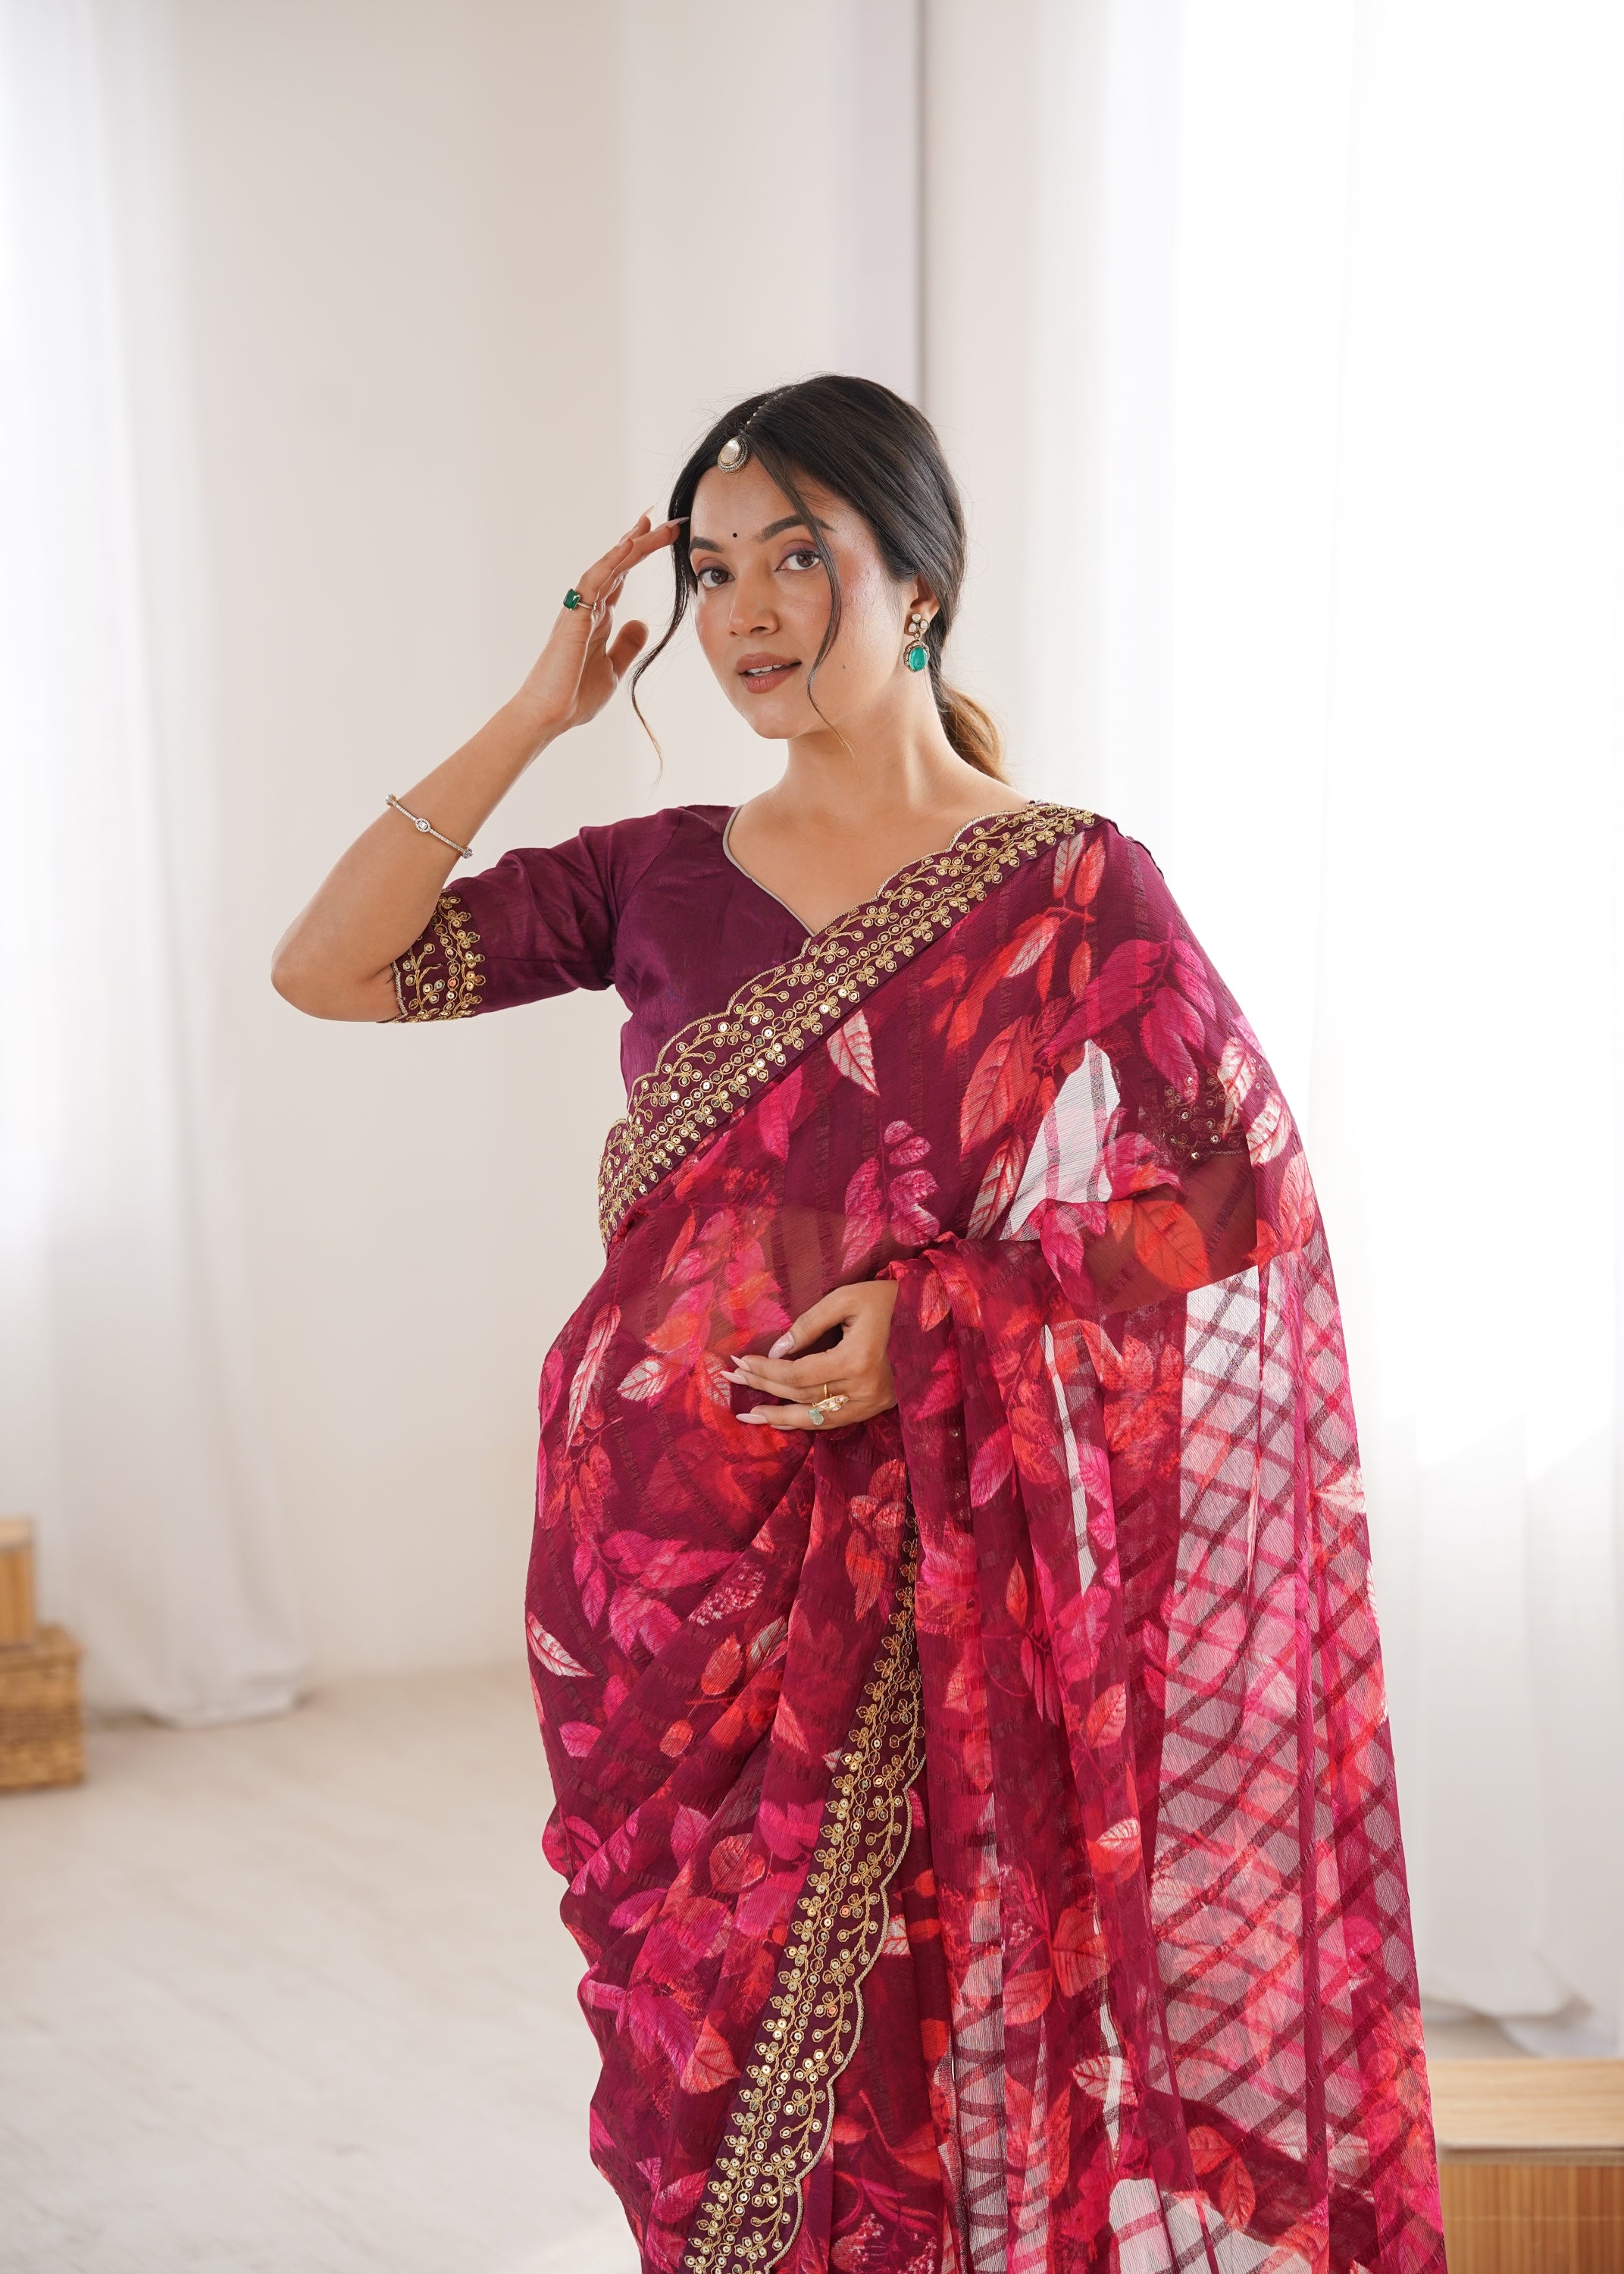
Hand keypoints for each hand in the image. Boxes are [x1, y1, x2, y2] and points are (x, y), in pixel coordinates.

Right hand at [513, 511, 682, 738]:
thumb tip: (642, 623)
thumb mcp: (613, 668)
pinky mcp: (574, 616)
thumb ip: (627, 645)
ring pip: (609, 566)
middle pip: (618, 564)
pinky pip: (594, 580)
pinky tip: (630, 544)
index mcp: (597, 618)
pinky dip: (612, 561)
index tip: (661, 534)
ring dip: (631, 543)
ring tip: (654, 522)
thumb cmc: (574, 695)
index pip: (621, 576)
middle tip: (667, 520)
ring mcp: (580, 609)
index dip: (639, 554)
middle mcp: (588, 607)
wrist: (550, 715)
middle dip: (642, 541)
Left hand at [723, 1280, 898, 1431]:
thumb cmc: (889, 1301)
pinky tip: (784, 1420)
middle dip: (764, 1388)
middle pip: (802, 1396)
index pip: (797, 1374)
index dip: (766, 1371)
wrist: (935, 1318)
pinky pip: (836, 1421)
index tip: (741, 1361)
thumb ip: (809, 1323)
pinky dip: (807, 1422)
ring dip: (781, 1417)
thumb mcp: (847, 1298)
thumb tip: (777, 1349)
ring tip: (750, 1416)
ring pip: (817, 1419)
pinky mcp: (877, 1407)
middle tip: (734, 1380)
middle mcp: (862, 1389)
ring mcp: (872, 1403)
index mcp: (855, 1360)